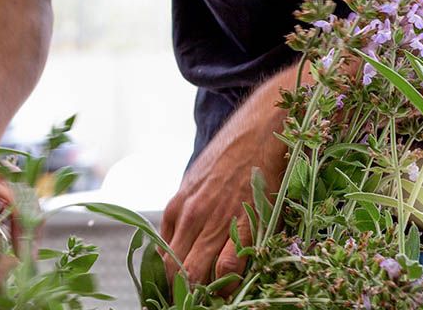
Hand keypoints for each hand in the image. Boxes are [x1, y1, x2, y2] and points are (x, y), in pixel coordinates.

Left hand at [160, 93, 288, 289]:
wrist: (260, 130)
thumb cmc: (229, 156)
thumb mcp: (195, 182)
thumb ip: (184, 213)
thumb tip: (177, 244)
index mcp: (177, 207)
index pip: (162, 257)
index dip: (167, 281)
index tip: (174, 293)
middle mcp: (191, 216)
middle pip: (175, 271)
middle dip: (180, 292)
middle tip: (189, 301)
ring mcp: (216, 221)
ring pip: (196, 274)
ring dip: (201, 293)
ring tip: (209, 300)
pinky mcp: (244, 223)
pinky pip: (228, 268)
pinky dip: (226, 285)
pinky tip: (230, 290)